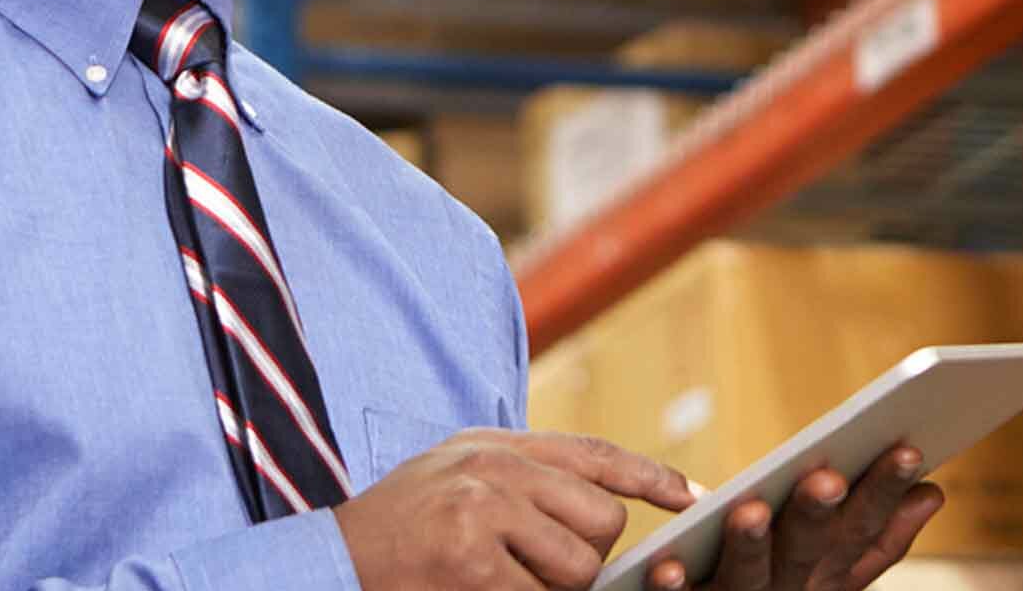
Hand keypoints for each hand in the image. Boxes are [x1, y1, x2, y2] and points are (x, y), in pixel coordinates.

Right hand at [335, 430, 698, 590]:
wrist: (331, 561)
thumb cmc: (401, 529)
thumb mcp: (457, 475)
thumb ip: (521, 477)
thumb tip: (605, 507)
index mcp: (493, 445)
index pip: (591, 454)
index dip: (648, 475)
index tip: (691, 495)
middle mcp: (492, 467)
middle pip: (601, 519)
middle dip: (589, 556)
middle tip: (539, 568)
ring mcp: (481, 511)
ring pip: (579, 566)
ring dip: (555, 590)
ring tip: (503, 581)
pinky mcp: (470, 561)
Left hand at [643, 445, 945, 590]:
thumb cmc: (771, 585)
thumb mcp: (829, 569)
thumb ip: (877, 538)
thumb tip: (932, 492)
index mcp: (824, 576)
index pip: (862, 535)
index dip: (886, 496)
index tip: (908, 450)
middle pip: (806, 552)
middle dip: (817, 515)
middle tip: (828, 478)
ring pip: (745, 577)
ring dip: (750, 545)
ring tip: (750, 511)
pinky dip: (675, 586)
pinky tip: (668, 566)